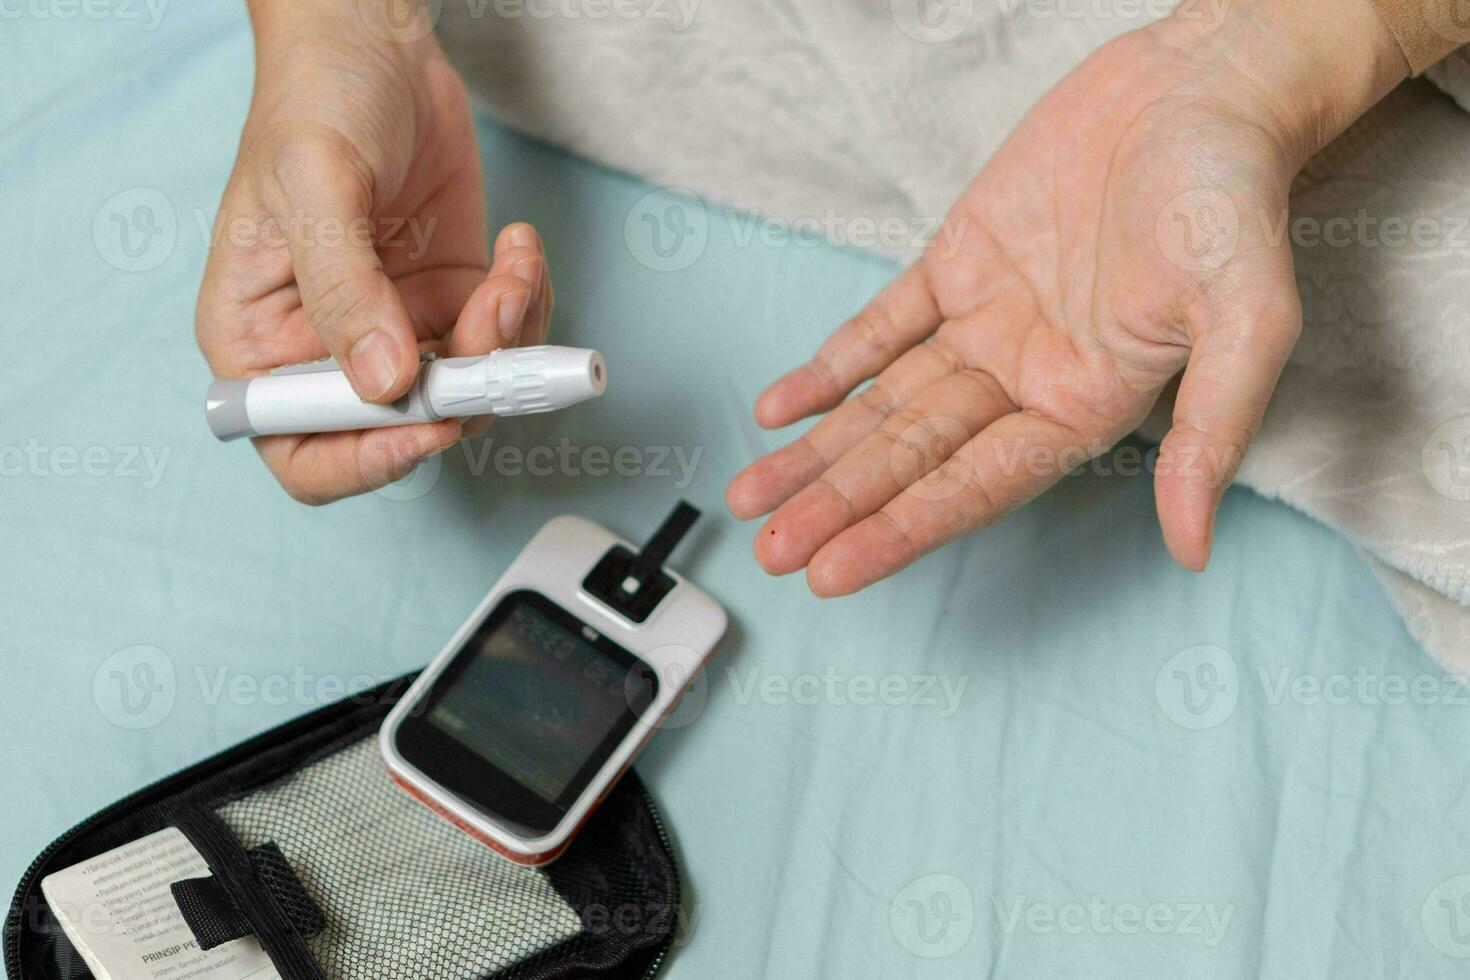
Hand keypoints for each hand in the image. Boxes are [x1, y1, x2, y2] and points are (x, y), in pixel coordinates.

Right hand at [196, 0, 552, 502]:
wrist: (375, 45)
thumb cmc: (316, 103)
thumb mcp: (315, 188)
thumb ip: (344, 291)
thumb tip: (383, 384)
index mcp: (262, 342)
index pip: (305, 451)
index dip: (370, 457)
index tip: (431, 420)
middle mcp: (330, 351)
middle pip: (403, 430)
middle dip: (464, 389)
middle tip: (496, 324)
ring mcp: (398, 329)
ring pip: (471, 390)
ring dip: (509, 340)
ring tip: (510, 265)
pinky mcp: (451, 301)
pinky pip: (504, 341)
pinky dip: (528, 305)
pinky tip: (516, 247)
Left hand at [728, 0, 1404, 595]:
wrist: (1199, 89)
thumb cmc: (1232, 198)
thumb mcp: (1249, 315)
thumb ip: (1214, 428)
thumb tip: (1194, 548)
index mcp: (1085, 405)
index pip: (976, 485)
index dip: (902, 530)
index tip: (833, 573)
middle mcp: (1025, 377)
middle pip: (915, 456)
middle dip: (838, 503)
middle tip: (770, 550)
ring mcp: (985, 323)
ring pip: (886, 401)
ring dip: (820, 449)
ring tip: (752, 497)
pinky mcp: (957, 264)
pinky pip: (881, 326)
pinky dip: (830, 366)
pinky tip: (781, 408)